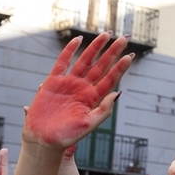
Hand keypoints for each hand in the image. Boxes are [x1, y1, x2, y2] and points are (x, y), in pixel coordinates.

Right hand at [23, 33, 131, 149]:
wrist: (43, 140)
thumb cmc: (67, 136)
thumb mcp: (88, 125)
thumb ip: (103, 110)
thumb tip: (118, 93)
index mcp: (94, 98)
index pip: (111, 79)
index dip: (120, 67)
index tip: (130, 56)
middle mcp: (84, 88)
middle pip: (101, 65)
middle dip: (113, 52)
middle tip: (124, 38)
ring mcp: (69, 83)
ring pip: (85, 60)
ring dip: (96, 47)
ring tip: (107, 34)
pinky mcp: (53, 82)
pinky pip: (62, 62)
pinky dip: (70, 51)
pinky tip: (79, 40)